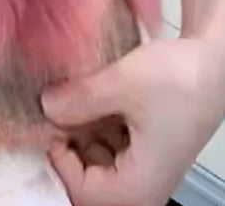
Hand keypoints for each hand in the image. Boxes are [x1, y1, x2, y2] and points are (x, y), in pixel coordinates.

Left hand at [42, 37, 224, 205]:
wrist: (213, 61)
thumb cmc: (179, 79)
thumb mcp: (122, 83)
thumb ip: (79, 100)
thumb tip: (45, 108)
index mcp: (140, 186)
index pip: (81, 192)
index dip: (59, 157)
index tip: (51, 119)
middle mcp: (143, 185)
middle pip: (87, 178)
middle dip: (69, 141)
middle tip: (60, 103)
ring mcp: (144, 166)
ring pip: (96, 160)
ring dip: (81, 130)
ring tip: (77, 96)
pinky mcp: (145, 147)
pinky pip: (109, 145)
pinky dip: (96, 124)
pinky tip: (93, 96)